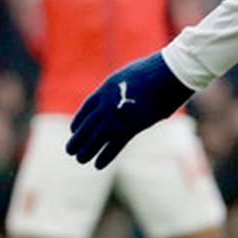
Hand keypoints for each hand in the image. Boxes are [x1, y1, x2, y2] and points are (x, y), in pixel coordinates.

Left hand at [66, 52, 191, 169]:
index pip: (86, 108)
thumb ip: (125, 91)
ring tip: (79, 159)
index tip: (73, 130)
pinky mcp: (131, 127)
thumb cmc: (155, 72)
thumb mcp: (131, 77)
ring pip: (96, 138)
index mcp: (105, 89)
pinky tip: (98, 165)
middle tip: (70, 150)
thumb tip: (128, 103)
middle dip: (78, 139)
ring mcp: (117, 116)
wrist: (168, 73)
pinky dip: (106, 156)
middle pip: (87, 125)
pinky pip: (114, 145)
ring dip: (87, 150)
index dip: (79, 120)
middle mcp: (107, 104)